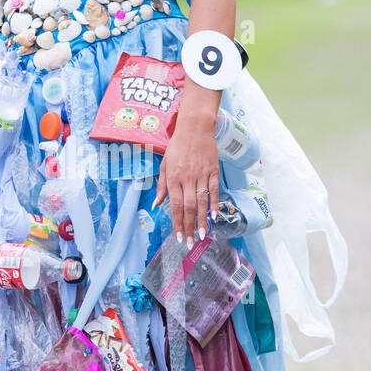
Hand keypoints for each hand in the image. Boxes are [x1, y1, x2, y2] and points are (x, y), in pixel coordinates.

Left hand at [153, 119, 219, 246]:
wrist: (195, 128)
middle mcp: (187, 178)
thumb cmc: (177, 146)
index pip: (176, 205)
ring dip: (203, 221)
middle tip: (191, 243)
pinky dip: (214, 204)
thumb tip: (156, 205)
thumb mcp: (164, 164)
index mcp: (173, 178)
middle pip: (189, 207)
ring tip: (203, 236)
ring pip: (202, 202)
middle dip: (190, 227)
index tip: (179, 236)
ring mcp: (202, 175)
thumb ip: (161, 186)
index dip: (178, 222)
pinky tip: (214, 217)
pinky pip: (214, 191)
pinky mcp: (214, 171)